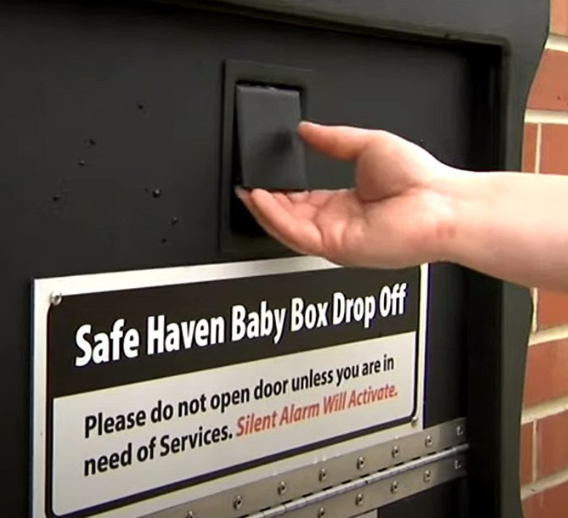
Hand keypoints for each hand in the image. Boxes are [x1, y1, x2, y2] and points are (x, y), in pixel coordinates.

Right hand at [237, 122, 460, 267]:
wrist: (443, 203)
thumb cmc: (422, 181)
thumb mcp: (368, 145)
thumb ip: (333, 139)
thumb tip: (306, 129)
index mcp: (346, 206)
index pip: (302, 202)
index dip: (279, 191)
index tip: (262, 178)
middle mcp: (339, 226)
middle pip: (290, 217)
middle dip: (266, 202)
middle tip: (247, 184)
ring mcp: (337, 239)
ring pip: (288, 229)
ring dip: (265, 210)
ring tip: (248, 191)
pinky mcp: (337, 247)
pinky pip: (297, 234)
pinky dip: (276, 217)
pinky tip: (263, 199)